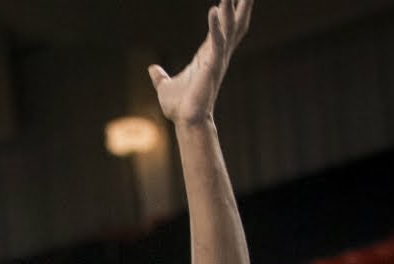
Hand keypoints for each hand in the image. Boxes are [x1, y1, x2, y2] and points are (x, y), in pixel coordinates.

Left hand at [149, 0, 252, 124]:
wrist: (185, 121)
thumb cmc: (179, 106)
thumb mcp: (165, 86)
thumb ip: (160, 76)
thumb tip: (152, 69)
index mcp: (207, 57)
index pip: (222, 30)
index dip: (228, 13)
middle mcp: (216, 56)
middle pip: (233, 26)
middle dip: (241, 8)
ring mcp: (216, 60)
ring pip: (228, 30)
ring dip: (230, 11)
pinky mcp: (212, 66)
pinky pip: (216, 42)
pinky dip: (215, 26)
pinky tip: (214, 10)